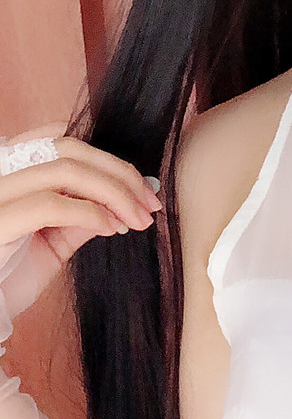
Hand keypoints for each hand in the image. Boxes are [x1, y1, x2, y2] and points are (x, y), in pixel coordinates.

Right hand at [0, 127, 160, 326]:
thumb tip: (123, 203)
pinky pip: (51, 205)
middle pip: (69, 150)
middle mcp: (1, 175)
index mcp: (11, 172)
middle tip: (150, 203)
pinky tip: (110, 229)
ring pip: (65, 170)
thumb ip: (79, 217)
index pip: (60, 138)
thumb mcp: (52, 244)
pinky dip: (90, 213)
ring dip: (113, 192)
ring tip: (137, 219)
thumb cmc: (9, 280)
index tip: (142, 186)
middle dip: (120, 173)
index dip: (107, 157)